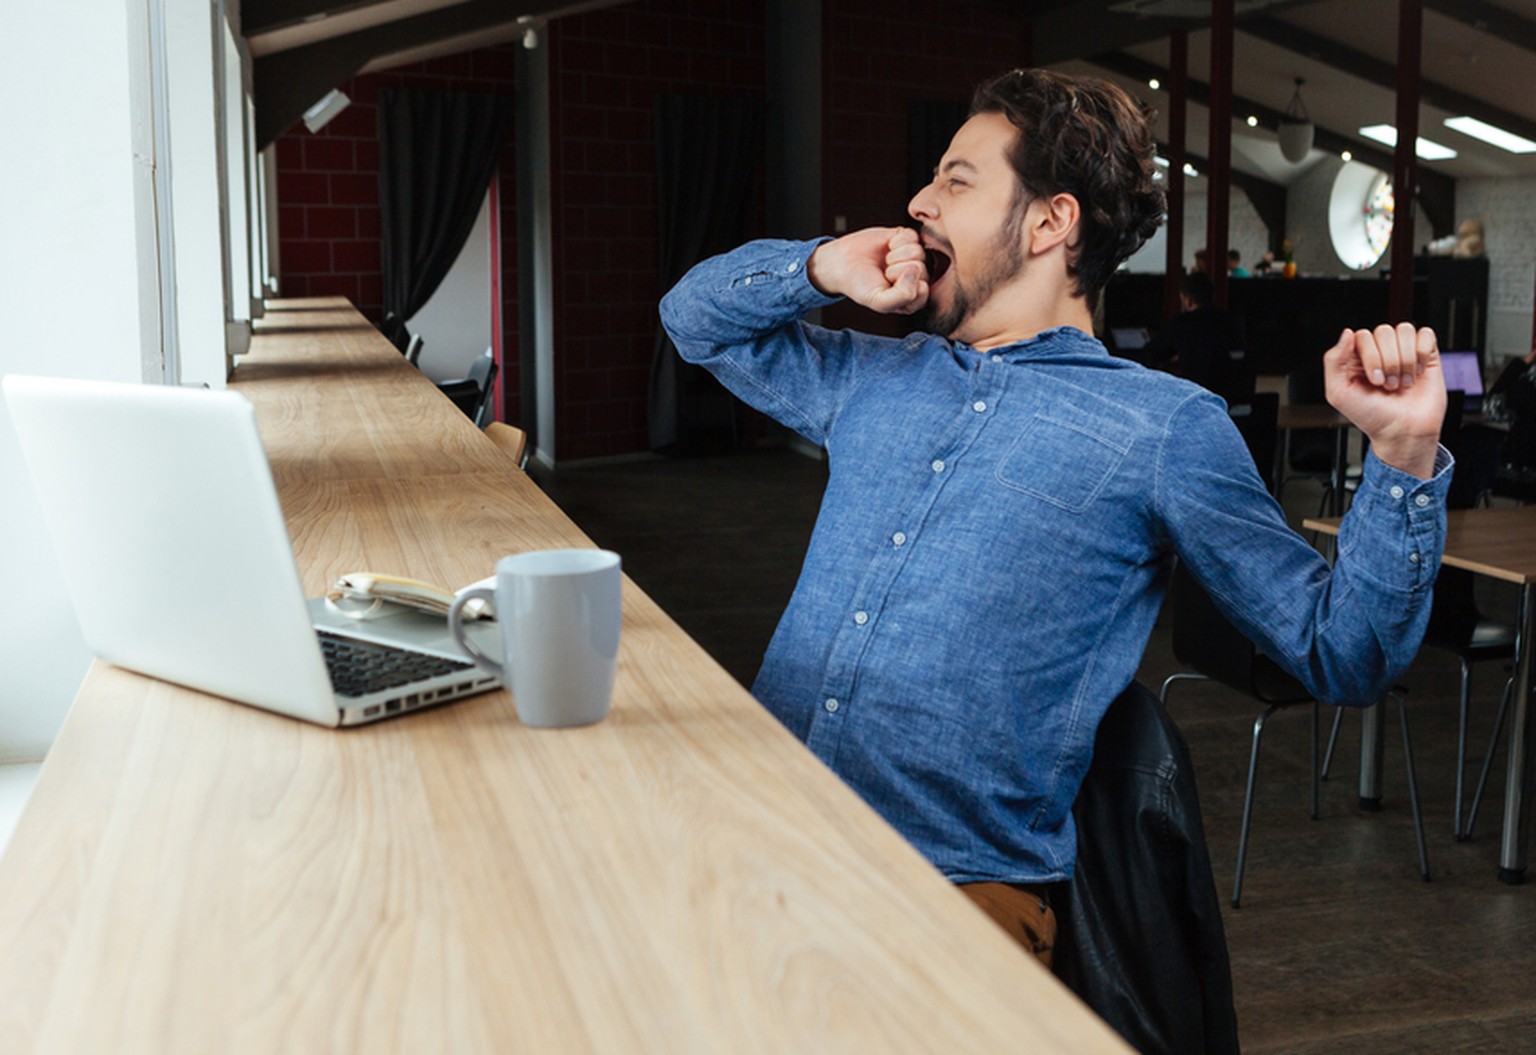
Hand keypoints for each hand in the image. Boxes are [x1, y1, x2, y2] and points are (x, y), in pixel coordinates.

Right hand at [806, 227, 928, 314]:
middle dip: (897, 270)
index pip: (923, 291)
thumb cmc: (860, 285)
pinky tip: (887, 247)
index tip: (887, 286)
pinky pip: (912, 236)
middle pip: (921, 269)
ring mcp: (913, 256)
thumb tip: (915, 268)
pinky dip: (896, 240)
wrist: (842, 263)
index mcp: (912, 297)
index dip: (904, 286)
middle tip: (884, 272)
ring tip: (885, 260)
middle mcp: (917, 277)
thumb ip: (903, 296)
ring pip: (918, 251)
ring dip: (896, 255)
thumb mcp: (879, 302)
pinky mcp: (907, 238)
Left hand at [1324, 323, 1445, 478]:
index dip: (1370, 356)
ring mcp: (1403, 350)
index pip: (1361, 336)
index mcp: (1356, 356)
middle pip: (1384, 331)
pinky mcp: (1426, 354)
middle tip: (1388, 385)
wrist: (1402, 431)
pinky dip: (1422, 354)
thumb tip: (1347, 333)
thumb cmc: (1371, 415)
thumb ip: (1333, 361)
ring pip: (1404, 330)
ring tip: (1402, 382)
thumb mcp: (1339, 393)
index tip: (1374, 380)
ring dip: (1405, 360)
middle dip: (1388, 362)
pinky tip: (1417, 372)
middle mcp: (1379, 350)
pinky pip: (1426, 334)